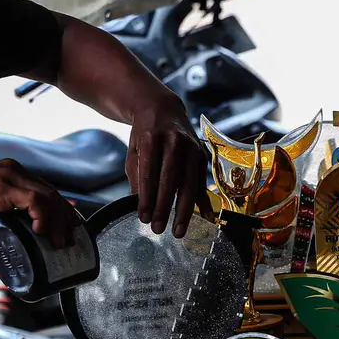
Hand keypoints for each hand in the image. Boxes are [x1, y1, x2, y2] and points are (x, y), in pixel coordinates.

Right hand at [0, 160, 78, 245]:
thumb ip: (5, 219)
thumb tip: (20, 235)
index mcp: (12, 175)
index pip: (46, 191)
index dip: (61, 209)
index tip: (69, 226)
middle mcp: (14, 171)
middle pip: (52, 193)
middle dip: (65, 218)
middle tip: (71, 238)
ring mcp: (9, 177)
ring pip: (48, 196)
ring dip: (58, 222)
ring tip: (59, 241)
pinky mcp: (3, 186)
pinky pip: (34, 200)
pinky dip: (42, 217)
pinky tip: (41, 231)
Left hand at [126, 95, 211, 237]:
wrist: (163, 109)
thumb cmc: (144, 134)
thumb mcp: (133, 150)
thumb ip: (136, 176)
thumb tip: (140, 204)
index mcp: (151, 138)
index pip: (148, 174)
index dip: (146, 198)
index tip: (143, 218)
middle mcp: (174, 141)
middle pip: (170, 180)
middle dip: (164, 208)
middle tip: (158, 229)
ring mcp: (191, 147)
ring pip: (189, 183)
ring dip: (184, 210)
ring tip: (178, 230)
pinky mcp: (202, 154)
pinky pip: (202, 181)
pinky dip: (203, 200)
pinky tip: (205, 217)